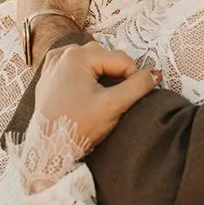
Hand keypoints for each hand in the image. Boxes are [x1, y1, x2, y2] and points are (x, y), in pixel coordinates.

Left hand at [34, 43, 160, 152]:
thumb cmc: (77, 127)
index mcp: (77, 56)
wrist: (48, 149)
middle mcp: (63, 55)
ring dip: (100, 75)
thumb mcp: (113, 106)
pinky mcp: (48, 78)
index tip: (127, 99)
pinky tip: (84, 92)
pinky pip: (73, 68)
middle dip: (115, 76)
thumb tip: (155, 74)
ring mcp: (52, 65)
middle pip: (105, 57)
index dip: (132, 79)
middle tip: (112, 100)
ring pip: (90, 61)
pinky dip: (83, 76)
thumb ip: (138, 86)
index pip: (122, 59)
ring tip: (98, 97)